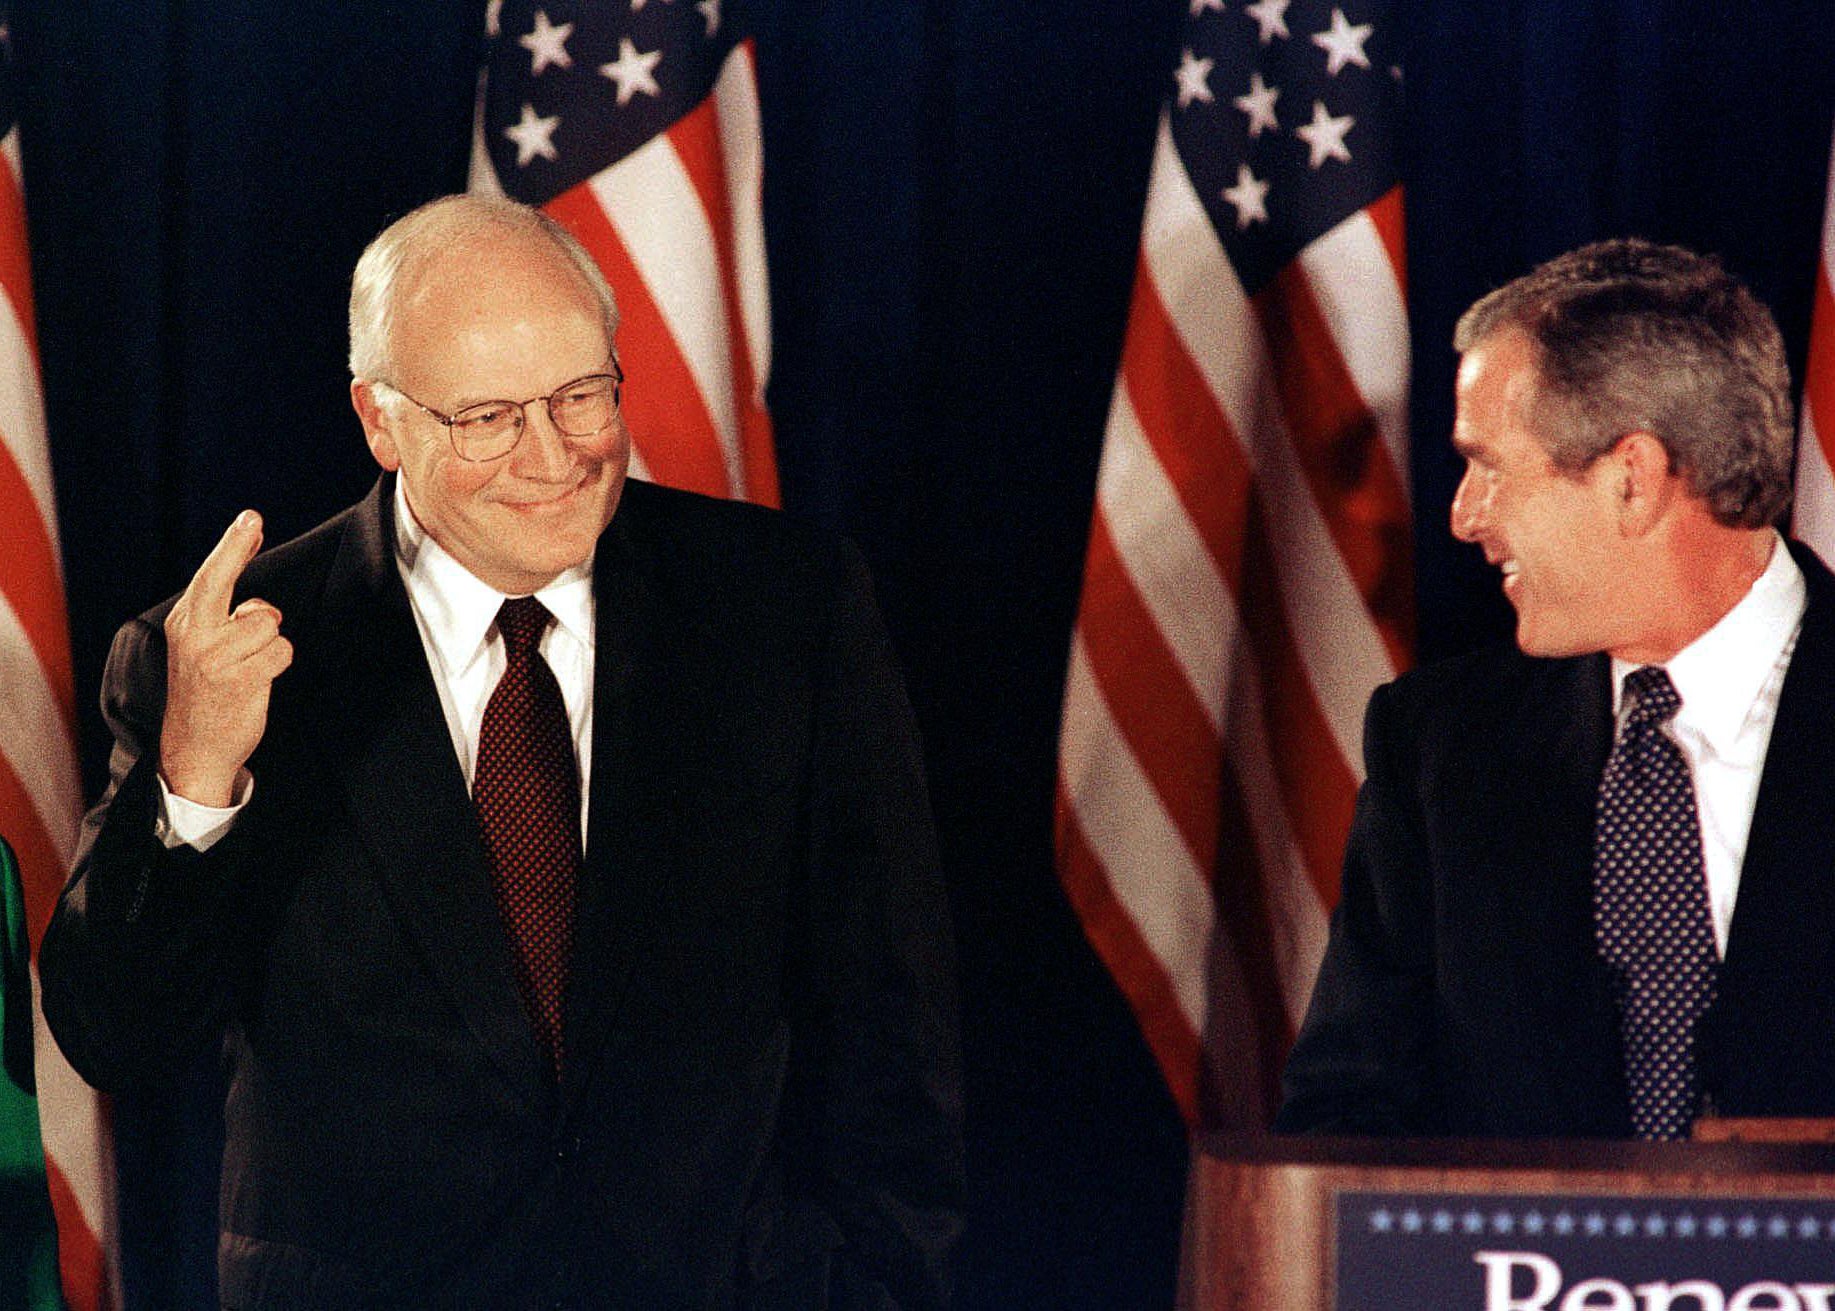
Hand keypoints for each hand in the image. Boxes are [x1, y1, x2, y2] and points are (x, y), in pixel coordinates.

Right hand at [159, 510, 293, 806]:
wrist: (194, 748)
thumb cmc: (207, 693)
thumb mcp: (202, 650)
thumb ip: (223, 622)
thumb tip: (260, 604)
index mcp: (185, 625)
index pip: (210, 578)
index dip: (232, 546)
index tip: (250, 518)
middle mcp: (195, 637)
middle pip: (224, 582)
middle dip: (236, 548)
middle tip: (252, 520)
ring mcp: (215, 658)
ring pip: (269, 624)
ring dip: (270, 644)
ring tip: (248, 667)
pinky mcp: (240, 679)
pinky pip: (281, 651)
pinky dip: (278, 663)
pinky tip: (256, 681)